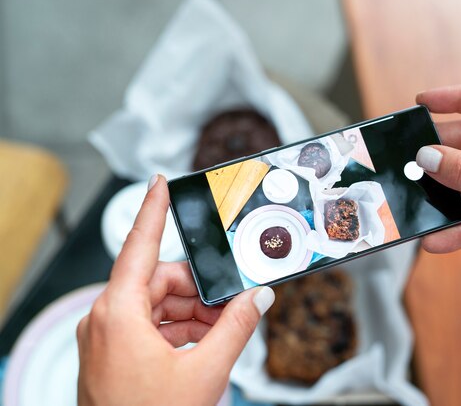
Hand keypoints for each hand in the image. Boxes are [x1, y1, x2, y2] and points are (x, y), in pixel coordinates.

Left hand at [76, 175, 274, 404]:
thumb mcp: (204, 372)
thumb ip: (236, 328)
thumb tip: (259, 299)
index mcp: (119, 313)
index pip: (139, 245)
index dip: (151, 209)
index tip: (159, 182)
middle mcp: (106, 319)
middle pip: (159, 281)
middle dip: (198, 291)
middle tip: (231, 306)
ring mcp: (107, 337)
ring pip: (156, 305)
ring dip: (191, 315)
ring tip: (220, 334)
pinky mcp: (112, 353)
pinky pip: (149, 326)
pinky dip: (178, 330)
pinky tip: (202, 345)